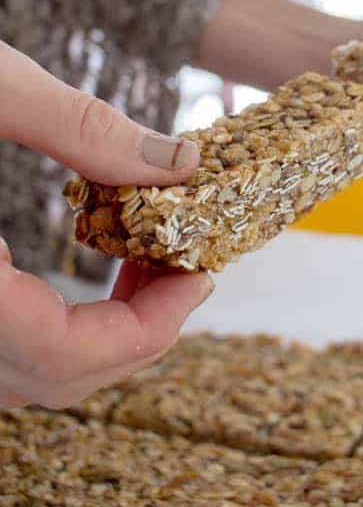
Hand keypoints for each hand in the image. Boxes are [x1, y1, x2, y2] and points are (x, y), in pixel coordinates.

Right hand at [0, 41, 213, 408]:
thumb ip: (83, 127)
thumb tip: (181, 162)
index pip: (62, 355)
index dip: (147, 331)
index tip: (197, 280)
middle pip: (49, 379)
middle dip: (136, 334)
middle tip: (183, 271)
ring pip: (21, 374)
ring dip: (100, 334)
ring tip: (146, 264)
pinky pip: (0, 343)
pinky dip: (56, 321)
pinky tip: (89, 262)